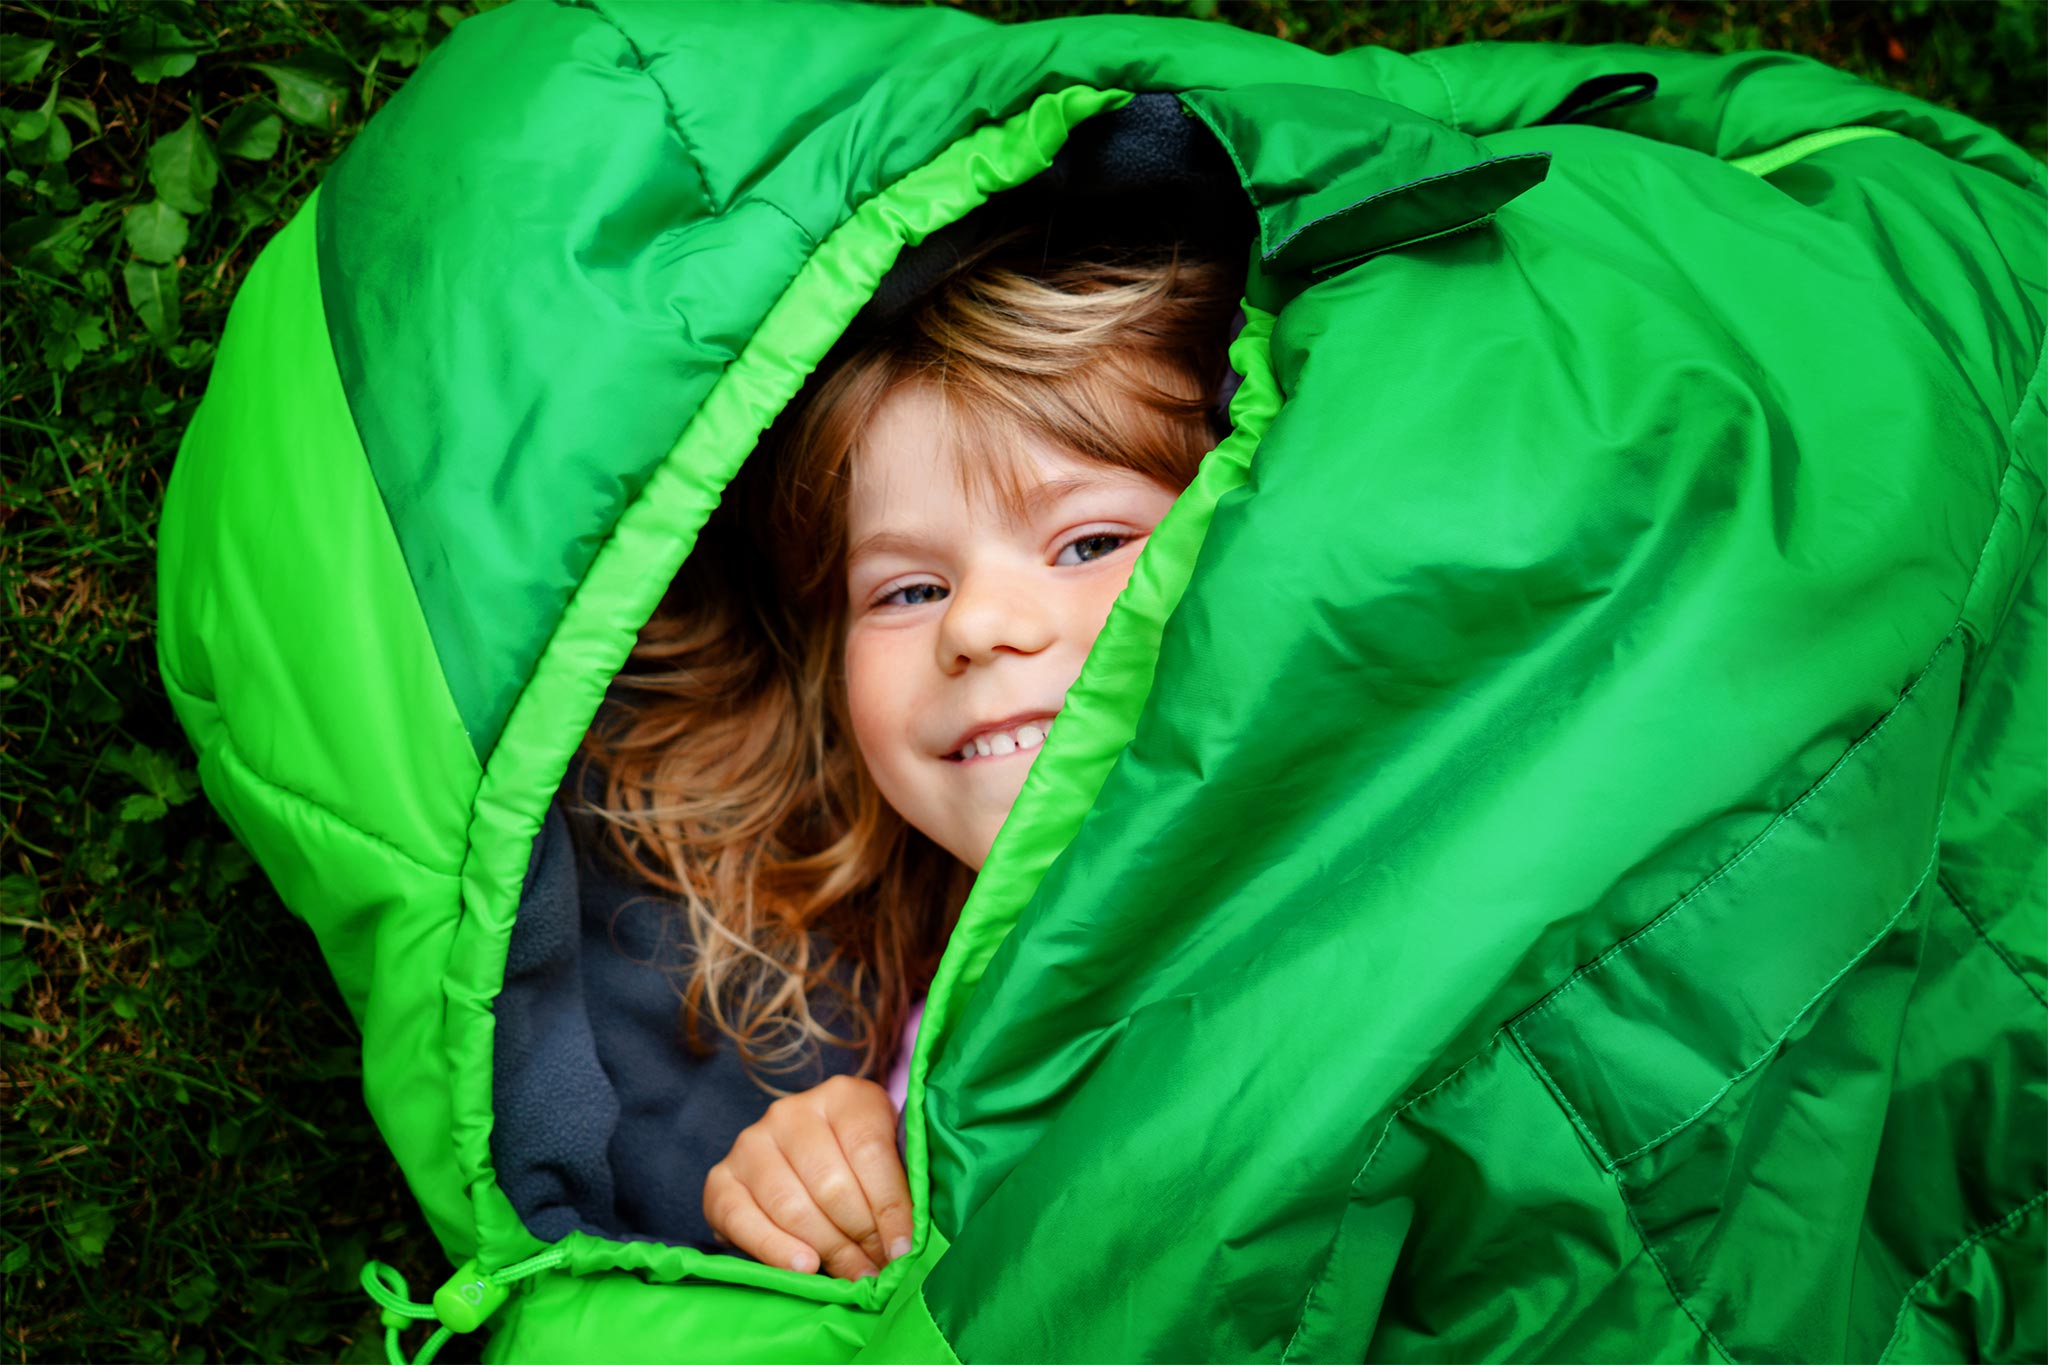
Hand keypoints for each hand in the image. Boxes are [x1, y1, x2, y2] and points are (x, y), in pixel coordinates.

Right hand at [703, 1074, 913, 1280]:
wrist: (799, 1164)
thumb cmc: (858, 1165)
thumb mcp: (887, 1158)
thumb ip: (899, 1187)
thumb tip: (906, 1244)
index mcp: (842, 1096)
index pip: (869, 1150)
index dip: (891, 1206)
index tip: (905, 1248)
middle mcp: (790, 1112)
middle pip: (831, 1184)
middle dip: (861, 1236)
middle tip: (879, 1269)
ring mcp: (751, 1143)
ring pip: (792, 1207)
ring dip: (827, 1250)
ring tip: (853, 1275)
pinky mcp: (720, 1178)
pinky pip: (744, 1221)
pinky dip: (775, 1249)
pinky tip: (804, 1268)